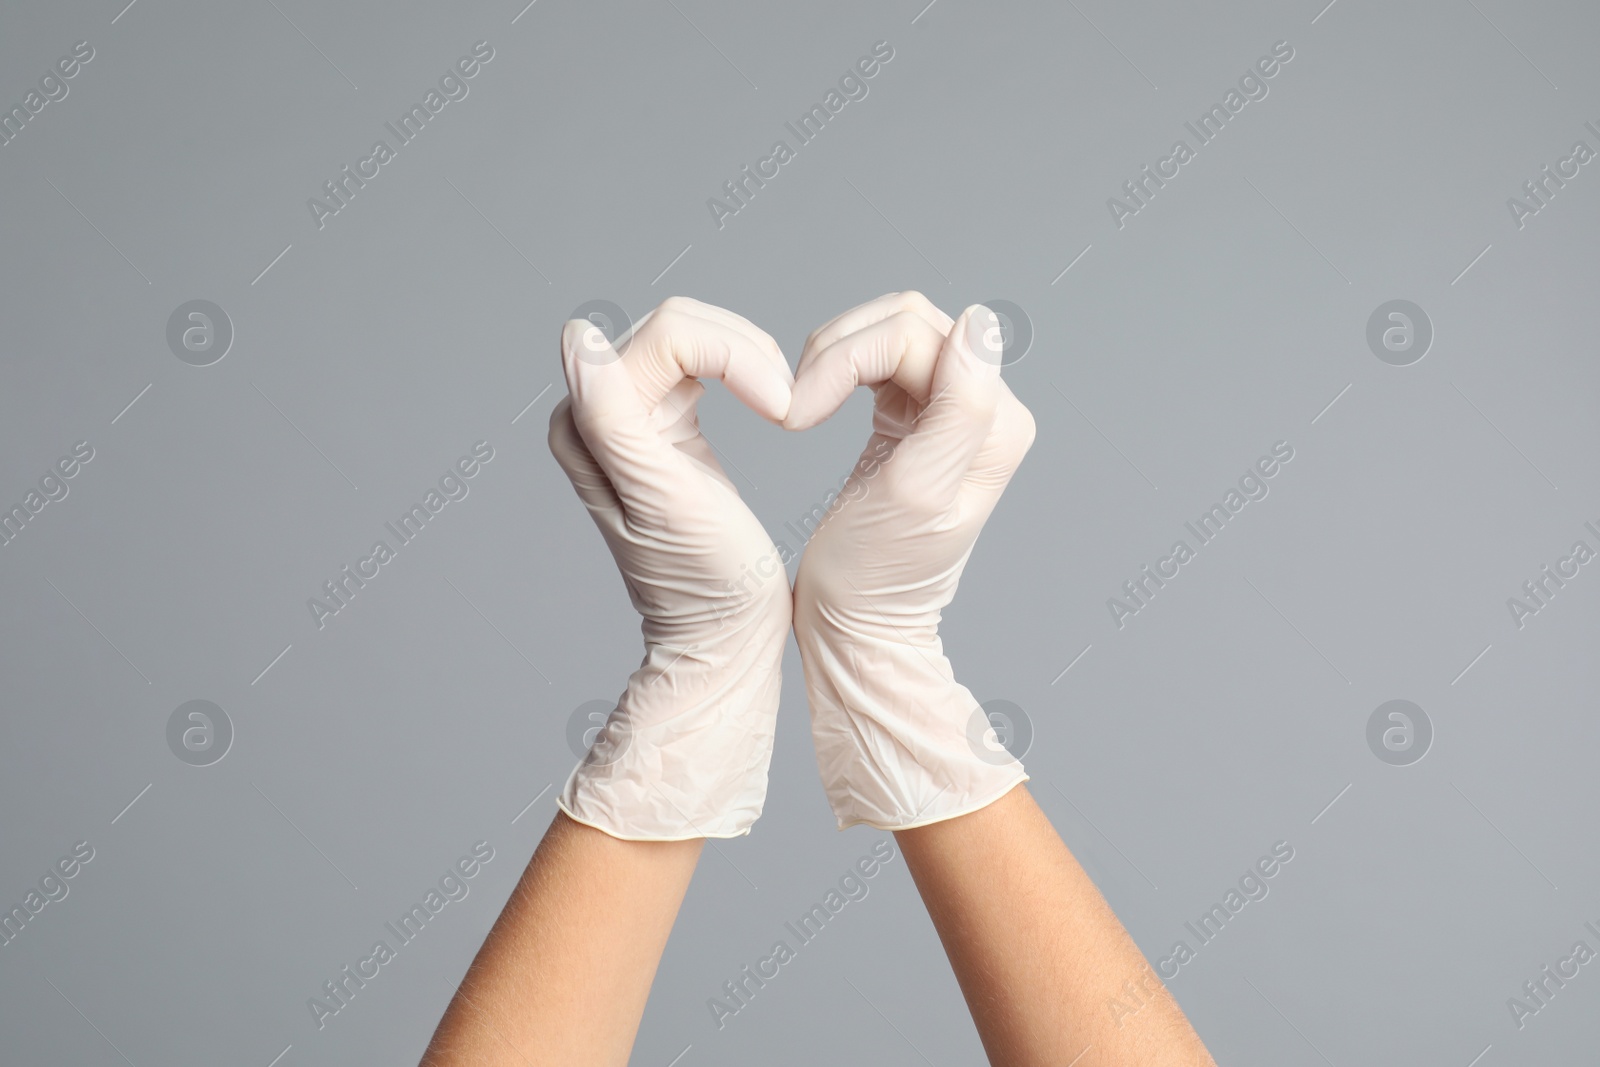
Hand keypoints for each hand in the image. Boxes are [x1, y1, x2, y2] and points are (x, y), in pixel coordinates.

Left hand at [548, 297, 793, 839]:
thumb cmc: (703, 579)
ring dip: (749, 357)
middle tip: (787, 401)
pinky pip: (702, 360)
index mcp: (587, 422)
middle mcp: (597, 409)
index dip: (734, 352)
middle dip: (743, 349)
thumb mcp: (660, 497)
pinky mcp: (668, 422)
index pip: (666, 333)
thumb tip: (580, 334)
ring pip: (694, 335)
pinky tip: (771, 401)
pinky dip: (744, 368)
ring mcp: (632, 413)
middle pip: (677, 324)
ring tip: (783, 403)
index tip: (781, 404)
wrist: (724, 631)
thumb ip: (610, 416)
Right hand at [784, 292, 1036, 829]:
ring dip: (832, 358)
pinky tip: (815, 405)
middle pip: (904, 322)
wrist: (853, 625)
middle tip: (793, 410)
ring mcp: (946, 410)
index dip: (846, 357)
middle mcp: (983, 409)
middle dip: (836, 351)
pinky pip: (876, 357)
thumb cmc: (874, 576)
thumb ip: (959, 408)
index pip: (918, 333)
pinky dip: (836, 370)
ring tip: (799, 410)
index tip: (797, 414)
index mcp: (996, 422)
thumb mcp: (916, 493)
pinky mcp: (909, 415)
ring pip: (886, 332)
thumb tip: (983, 323)